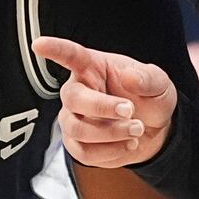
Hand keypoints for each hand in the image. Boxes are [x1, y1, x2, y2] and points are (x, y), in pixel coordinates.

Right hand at [33, 37, 176, 166]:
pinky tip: (129, 144)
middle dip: (103, 108)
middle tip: (131, 111)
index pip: (70, 55)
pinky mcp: (77, 145)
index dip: (54, 49)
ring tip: (137, 129)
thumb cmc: (150, 99)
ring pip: (77, 130)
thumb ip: (148, 78)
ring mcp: (73, 119)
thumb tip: (130, 77)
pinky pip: (84, 153)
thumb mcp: (159, 83)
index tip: (39, 45)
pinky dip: (111, 151)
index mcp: (93, 68)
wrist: (155, 131)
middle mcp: (77, 92)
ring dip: (111, 133)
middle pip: (73, 99)